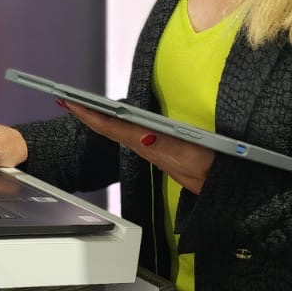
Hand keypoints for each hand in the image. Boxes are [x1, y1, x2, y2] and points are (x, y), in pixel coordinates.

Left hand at [59, 100, 214, 193]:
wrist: (226, 190)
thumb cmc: (212, 172)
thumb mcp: (191, 157)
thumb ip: (167, 147)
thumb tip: (143, 135)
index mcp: (150, 146)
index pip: (111, 128)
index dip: (88, 115)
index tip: (68, 102)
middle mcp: (147, 147)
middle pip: (109, 129)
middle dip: (87, 114)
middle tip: (65, 100)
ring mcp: (153, 150)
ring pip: (118, 132)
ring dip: (99, 118)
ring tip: (83, 105)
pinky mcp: (161, 151)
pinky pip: (131, 135)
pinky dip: (117, 124)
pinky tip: (114, 119)